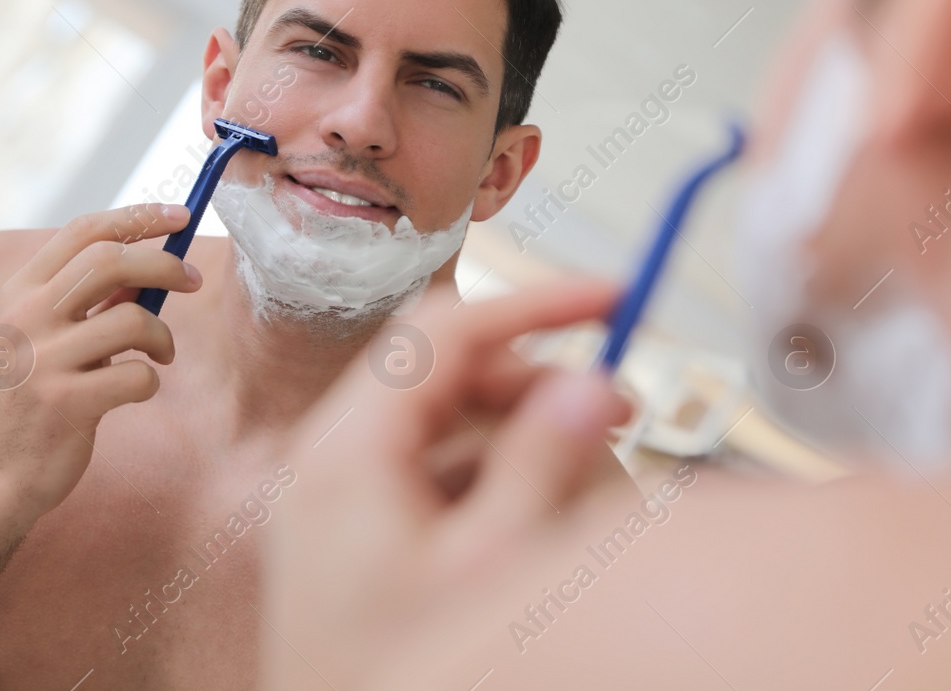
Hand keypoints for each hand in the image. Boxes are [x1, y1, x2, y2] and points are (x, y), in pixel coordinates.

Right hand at [0, 204, 199, 523]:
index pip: (82, 232)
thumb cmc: (39, 399)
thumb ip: (92, 301)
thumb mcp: (52, 338)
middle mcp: (24, 318)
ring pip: (134, 319)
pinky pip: (138, 375)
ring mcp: (41, 361)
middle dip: (165, 265)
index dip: (137, 217)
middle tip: (194, 282)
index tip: (179, 215)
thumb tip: (153, 264)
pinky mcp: (64, 403)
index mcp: (20, 293)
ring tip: (158, 355)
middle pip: (110, 262)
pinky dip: (149, 381)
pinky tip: (134, 391)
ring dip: (162, 337)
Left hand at [262, 280, 631, 690]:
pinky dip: (491, 467)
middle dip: (538, 377)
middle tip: (619, 405)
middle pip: (448, 370)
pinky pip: (432, 465)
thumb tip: (594, 383)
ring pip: (445, 416)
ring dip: (521, 426)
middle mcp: (332, 456)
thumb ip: (544, 463)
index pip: (447, 329)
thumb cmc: (398, 676)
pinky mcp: (352, 527)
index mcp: (348, 450)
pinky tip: (536, 508)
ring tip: (587, 468)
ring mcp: (338, 492)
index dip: (537, 304)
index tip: (612, 297)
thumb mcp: (490, 568)